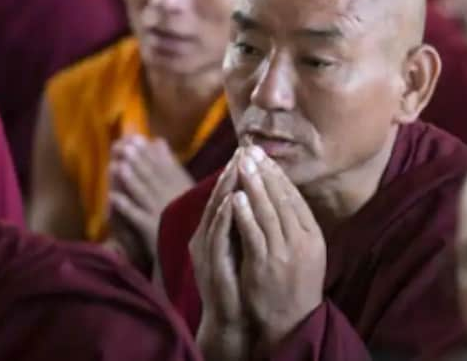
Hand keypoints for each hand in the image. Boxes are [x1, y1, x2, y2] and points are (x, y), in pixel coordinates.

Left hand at [110, 136, 195, 258]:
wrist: (192, 253)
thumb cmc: (186, 214)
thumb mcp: (184, 186)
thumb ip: (170, 164)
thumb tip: (157, 140)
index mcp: (179, 185)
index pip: (162, 165)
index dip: (147, 152)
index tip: (134, 139)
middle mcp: (171, 196)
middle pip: (151, 177)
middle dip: (137, 162)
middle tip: (124, 147)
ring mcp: (161, 213)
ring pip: (143, 193)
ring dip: (130, 180)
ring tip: (117, 166)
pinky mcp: (152, 230)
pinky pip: (136, 217)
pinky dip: (125, 207)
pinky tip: (111, 198)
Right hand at [191, 158, 252, 360]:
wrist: (232, 317)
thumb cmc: (239, 281)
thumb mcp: (243, 245)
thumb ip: (246, 221)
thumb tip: (260, 194)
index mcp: (216, 229)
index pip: (226, 193)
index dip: (237, 172)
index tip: (250, 150)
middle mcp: (206, 234)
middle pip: (219, 196)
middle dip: (231, 172)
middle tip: (243, 148)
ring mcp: (206, 249)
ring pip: (215, 211)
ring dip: (225, 187)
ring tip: (237, 165)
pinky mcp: (209, 263)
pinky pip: (216, 236)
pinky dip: (224, 216)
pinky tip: (232, 200)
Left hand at [231, 145, 325, 348]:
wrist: (292, 320)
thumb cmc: (297, 284)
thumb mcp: (307, 251)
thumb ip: (296, 225)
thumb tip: (282, 194)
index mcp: (313, 234)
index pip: (294, 197)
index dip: (278, 175)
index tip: (263, 156)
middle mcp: (301, 240)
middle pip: (281, 199)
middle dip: (264, 172)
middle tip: (249, 151)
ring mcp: (284, 252)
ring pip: (268, 212)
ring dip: (254, 186)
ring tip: (242, 165)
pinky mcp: (265, 264)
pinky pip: (254, 234)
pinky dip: (245, 214)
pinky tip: (236, 197)